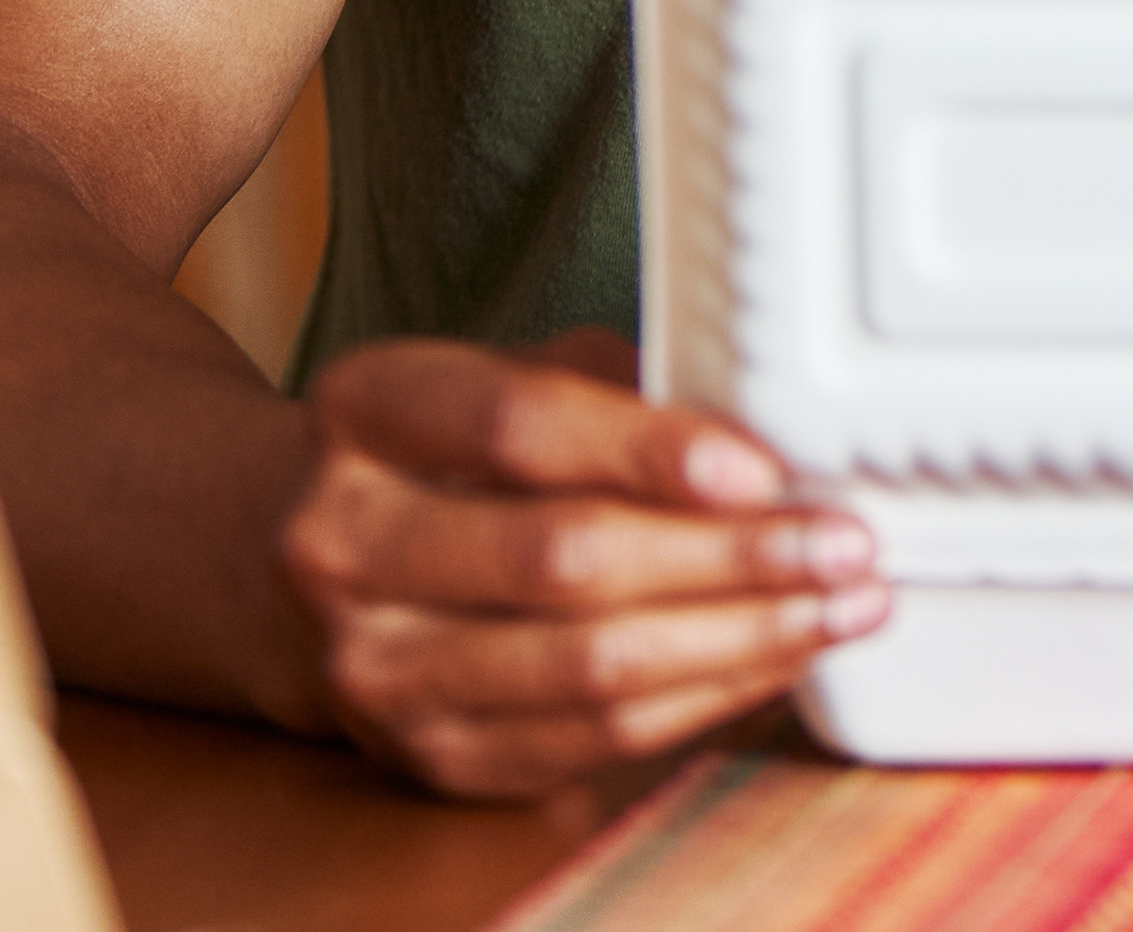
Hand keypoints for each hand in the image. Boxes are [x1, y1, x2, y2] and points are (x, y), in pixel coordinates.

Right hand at [274, 330, 886, 798]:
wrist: (288, 570)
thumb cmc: (439, 456)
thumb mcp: (495, 378)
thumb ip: (611, 388)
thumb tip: (766, 427)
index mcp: (366, 414)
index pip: (519, 428)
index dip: (651, 449)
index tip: (763, 467)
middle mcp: (346, 544)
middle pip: (564, 560)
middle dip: (730, 556)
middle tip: (844, 541)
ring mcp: (377, 666)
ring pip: (586, 667)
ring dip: (739, 639)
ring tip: (840, 606)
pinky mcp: (427, 755)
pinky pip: (589, 740)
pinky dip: (700, 701)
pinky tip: (774, 661)